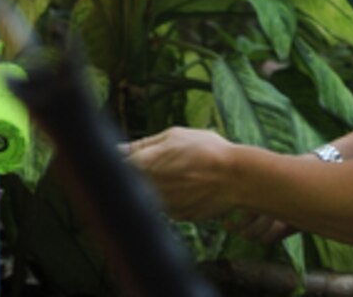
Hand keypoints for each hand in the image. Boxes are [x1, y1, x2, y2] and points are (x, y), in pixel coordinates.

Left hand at [124, 127, 239, 219]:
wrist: (234, 177)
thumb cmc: (205, 149)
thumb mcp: (174, 135)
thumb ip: (144, 144)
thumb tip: (119, 150)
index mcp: (144, 165)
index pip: (119, 166)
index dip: (122, 160)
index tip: (128, 156)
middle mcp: (149, 189)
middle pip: (134, 182)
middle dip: (141, 173)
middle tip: (165, 162)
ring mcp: (161, 206)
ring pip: (151, 195)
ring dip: (159, 185)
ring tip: (182, 172)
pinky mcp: (175, 216)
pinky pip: (167, 205)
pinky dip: (174, 196)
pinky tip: (190, 185)